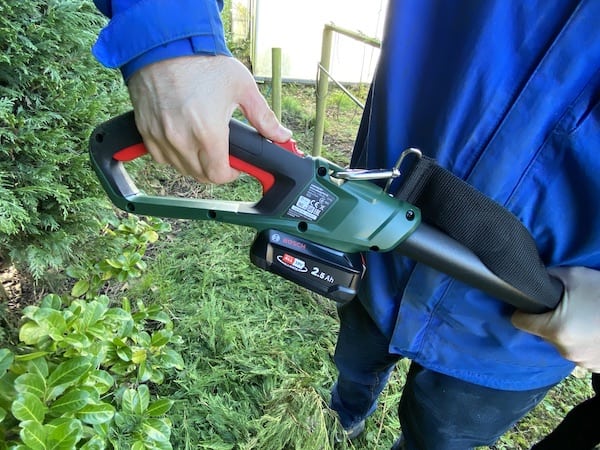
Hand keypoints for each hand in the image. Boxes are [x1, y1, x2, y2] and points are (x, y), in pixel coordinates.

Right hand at [127, 55, 291, 182]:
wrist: (165, 44)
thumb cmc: (203, 62)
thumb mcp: (242, 87)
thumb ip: (264, 117)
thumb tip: (282, 135)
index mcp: (208, 133)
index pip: (219, 175)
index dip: (231, 173)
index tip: (236, 165)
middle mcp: (181, 140)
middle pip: (200, 175)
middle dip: (215, 169)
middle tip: (222, 154)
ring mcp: (160, 136)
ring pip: (181, 168)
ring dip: (195, 164)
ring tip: (204, 145)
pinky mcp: (146, 130)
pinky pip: (161, 157)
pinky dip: (174, 155)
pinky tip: (184, 140)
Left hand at [512, 266, 599, 371]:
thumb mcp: (576, 276)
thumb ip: (549, 278)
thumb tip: (534, 278)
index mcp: (554, 329)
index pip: (519, 321)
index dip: (523, 310)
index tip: (532, 305)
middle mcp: (564, 349)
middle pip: (542, 333)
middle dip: (552, 320)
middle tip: (570, 307)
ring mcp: (581, 362)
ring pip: (562, 343)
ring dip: (569, 332)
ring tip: (588, 318)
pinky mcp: (596, 368)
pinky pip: (580, 353)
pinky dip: (584, 343)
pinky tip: (595, 330)